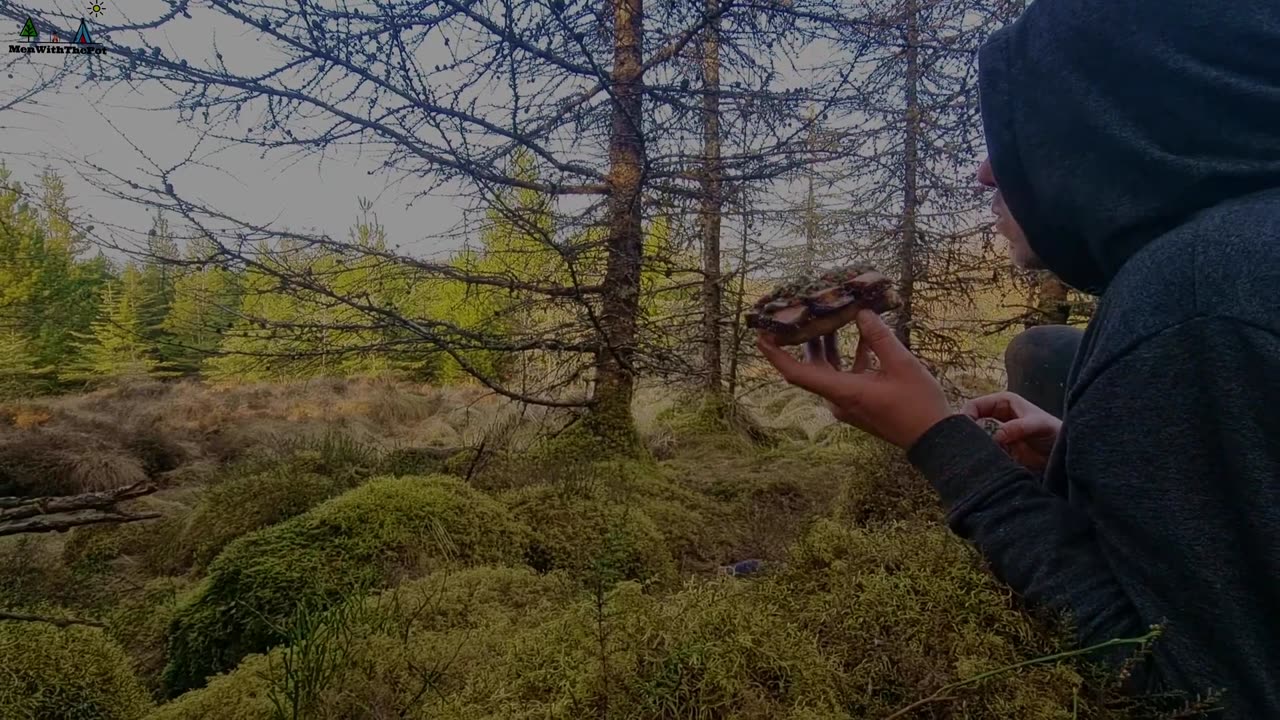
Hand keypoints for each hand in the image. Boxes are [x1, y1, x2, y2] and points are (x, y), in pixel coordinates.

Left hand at [755, 309, 954, 448]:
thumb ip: (879, 338)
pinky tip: (863, 335)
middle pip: (812, 365)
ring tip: (831, 315)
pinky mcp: (860, 402)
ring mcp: (848, 402)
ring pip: (830, 368)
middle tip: (801, 312)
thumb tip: (860, 313)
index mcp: (842, 392)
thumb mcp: (902, 365)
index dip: (775, 355)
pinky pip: (847, 374)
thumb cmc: (918, 405)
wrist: (935, 439)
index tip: (761, 335)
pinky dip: (851, 356)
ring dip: (831, 344)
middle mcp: (838, 399)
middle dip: (806, 338)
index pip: (796, 373)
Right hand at [960, 391, 1059, 471]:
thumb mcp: (1037, 425)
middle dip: (969, 433)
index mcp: (1002, 402)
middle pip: (972, 422)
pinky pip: (985, 452)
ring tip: (979, 455)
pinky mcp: (999, 450)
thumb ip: (1017, 428)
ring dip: (976, 446)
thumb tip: (995, 436)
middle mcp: (996, 416)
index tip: (965, 430)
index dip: (966, 416)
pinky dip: (983, 456)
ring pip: (977, 438)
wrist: (1065, 452)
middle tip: (970, 445)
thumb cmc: (1054, 431)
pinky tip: (986, 461)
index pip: (975, 405)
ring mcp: (997, 434)